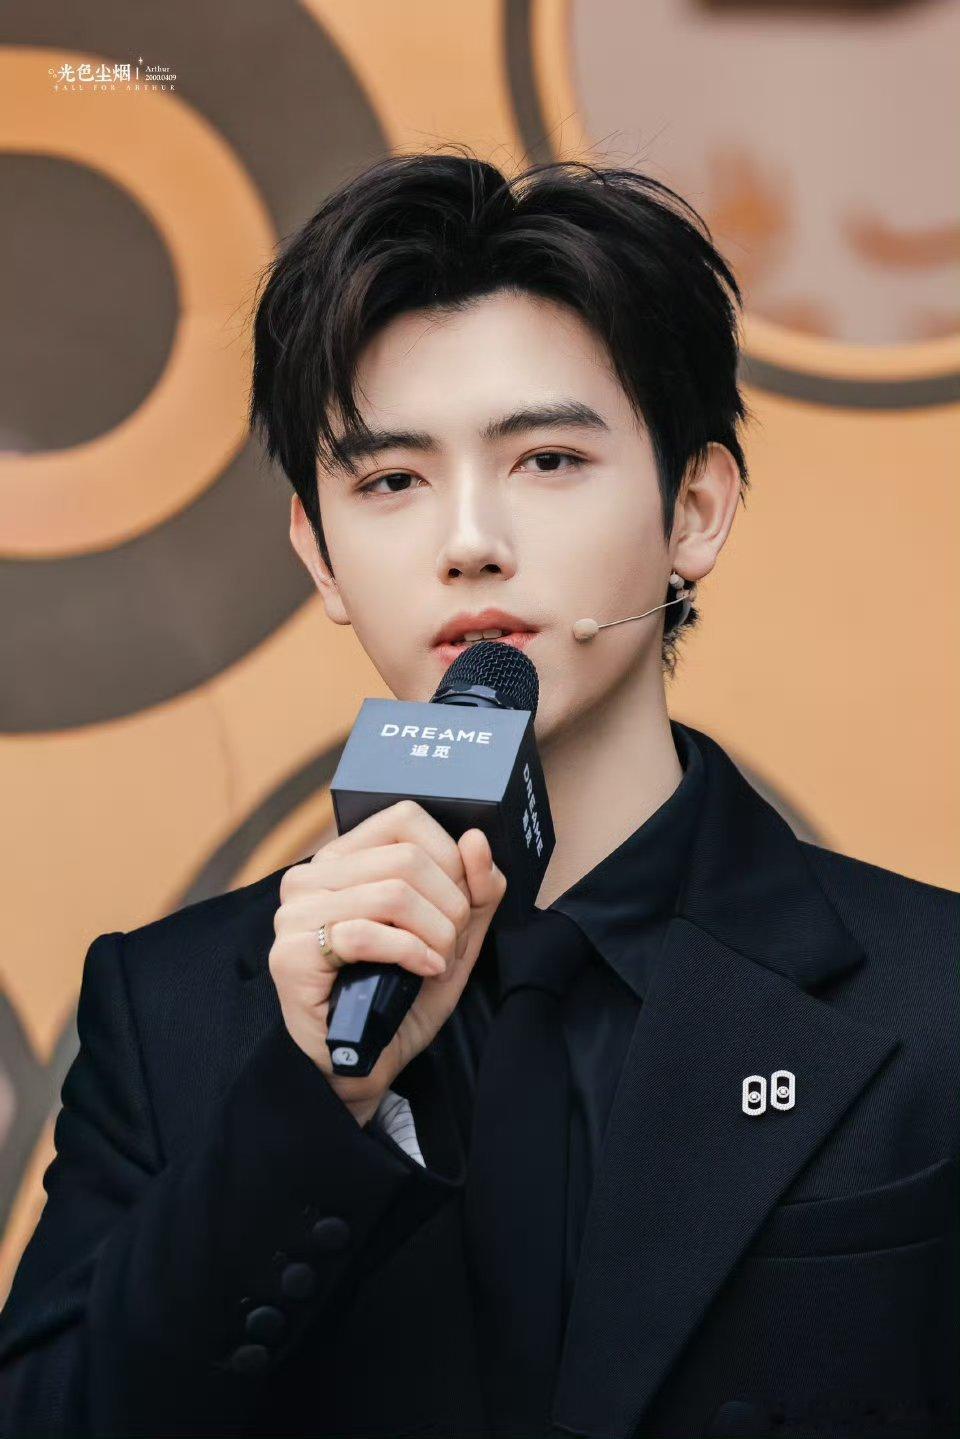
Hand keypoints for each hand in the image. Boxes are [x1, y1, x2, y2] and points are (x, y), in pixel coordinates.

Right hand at [268, 800, 506, 1126]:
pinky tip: (422, 970)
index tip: (459, 902)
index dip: (449, 858)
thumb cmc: (400, 996)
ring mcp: (295, 913)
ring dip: (435, 934)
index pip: (405, 818)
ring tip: (437, 962)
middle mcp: (312, 876)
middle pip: (407, 858)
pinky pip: (366, 933)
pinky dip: (410, 953)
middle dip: (450, 906)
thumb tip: (476, 839)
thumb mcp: (452, 937)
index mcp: (344, 858)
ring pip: (393, 892)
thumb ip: (474, 889)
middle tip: (451, 944)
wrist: (361, 1065)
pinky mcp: (291, 953)